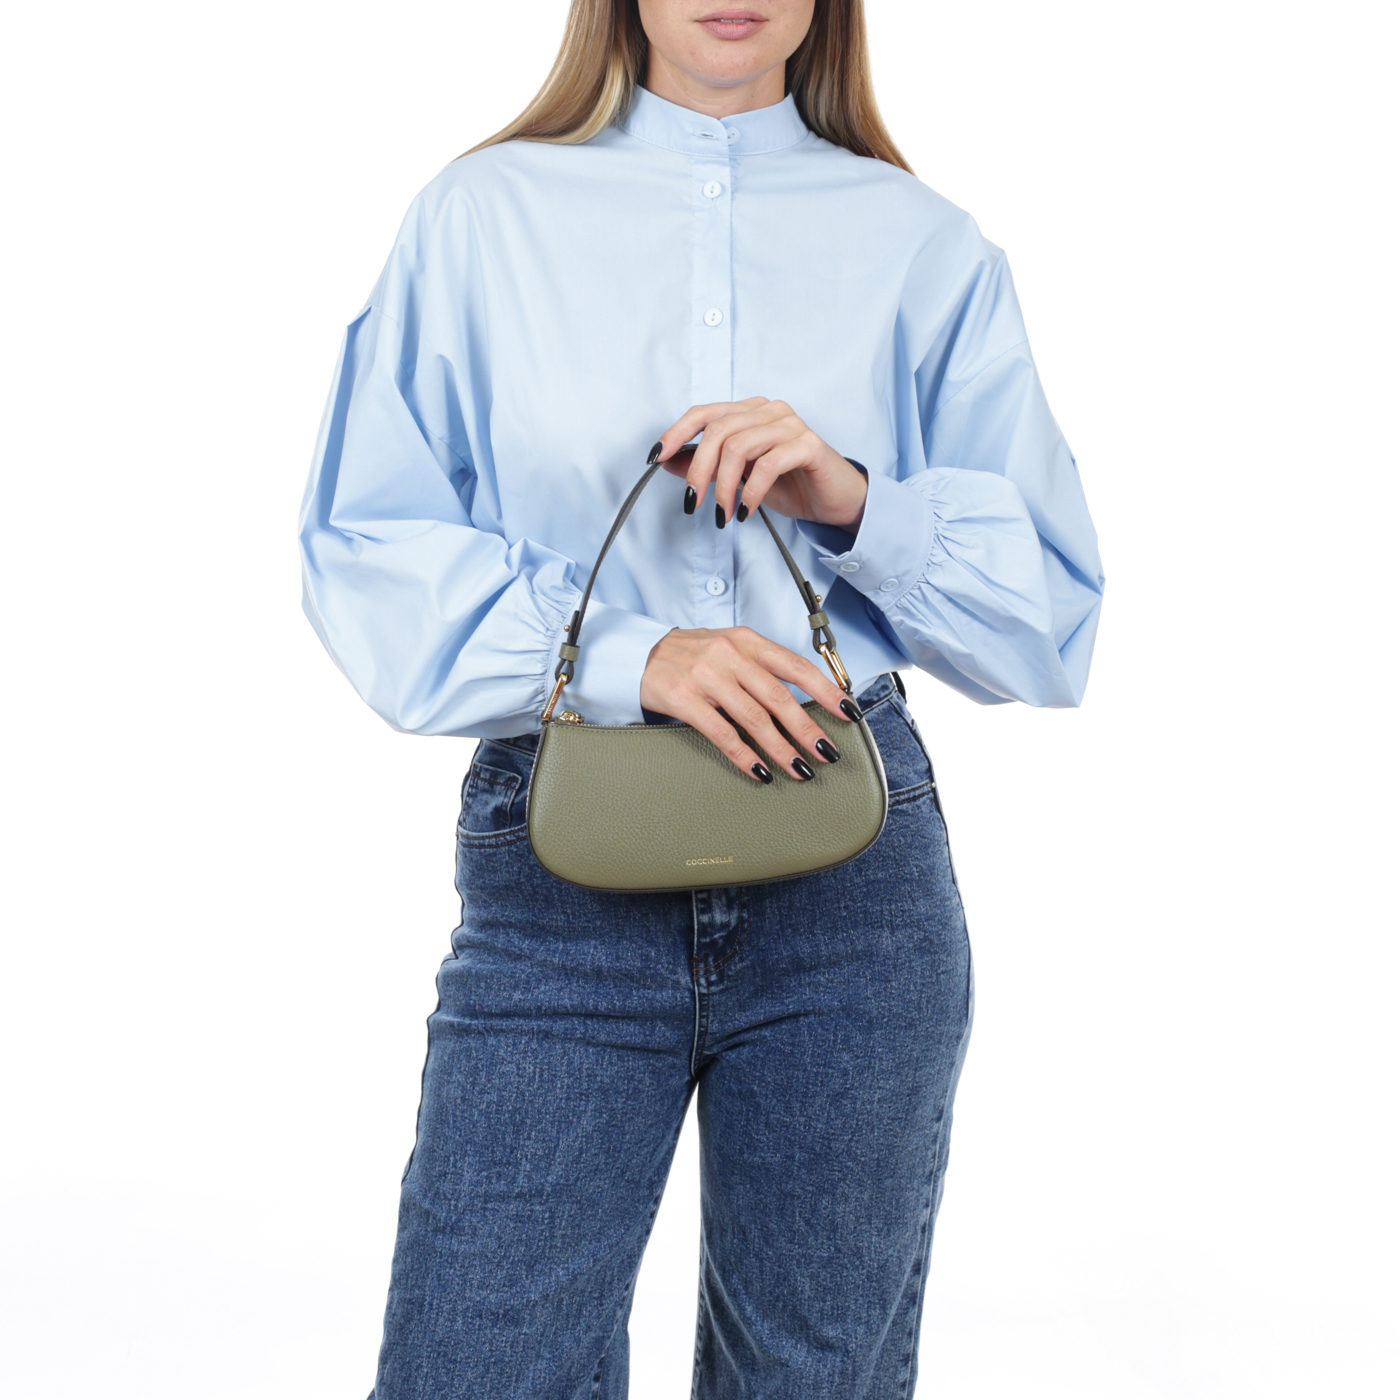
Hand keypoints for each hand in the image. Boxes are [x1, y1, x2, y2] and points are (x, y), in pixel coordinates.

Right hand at [640, 626, 858, 781]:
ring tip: (799, 768)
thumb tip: (803, 701)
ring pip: (754, 717)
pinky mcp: (684, 698)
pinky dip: (744, 754)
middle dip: (808, 728)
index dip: (825, 689)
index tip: (848, 711)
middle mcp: (729, 654)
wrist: (639, 654)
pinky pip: (722, 732)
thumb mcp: (730, 648)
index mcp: (747, 640)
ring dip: (781, 747)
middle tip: (827, 751)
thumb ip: (762, 667)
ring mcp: (706, 676)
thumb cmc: (691, 656)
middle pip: (779, 696)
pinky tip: (759, 769)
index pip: (795, 665)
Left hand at [655, 398, 867, 528]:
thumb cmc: (789, 485)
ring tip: (722, 513)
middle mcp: (769, 410)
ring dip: (724, 486)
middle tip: (694, 501)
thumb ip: (706, 465)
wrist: (834, 500)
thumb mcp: (739, 478)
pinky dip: (750, 491)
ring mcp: (790, 424)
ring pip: (739, 446)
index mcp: (750, 412)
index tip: (657, 457)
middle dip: (699, 470)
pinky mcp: (808, 444)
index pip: (705, 412)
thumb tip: (667, 460)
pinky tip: (745, 510)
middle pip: (718, 430)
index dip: (677, 432)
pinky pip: (768, 464)